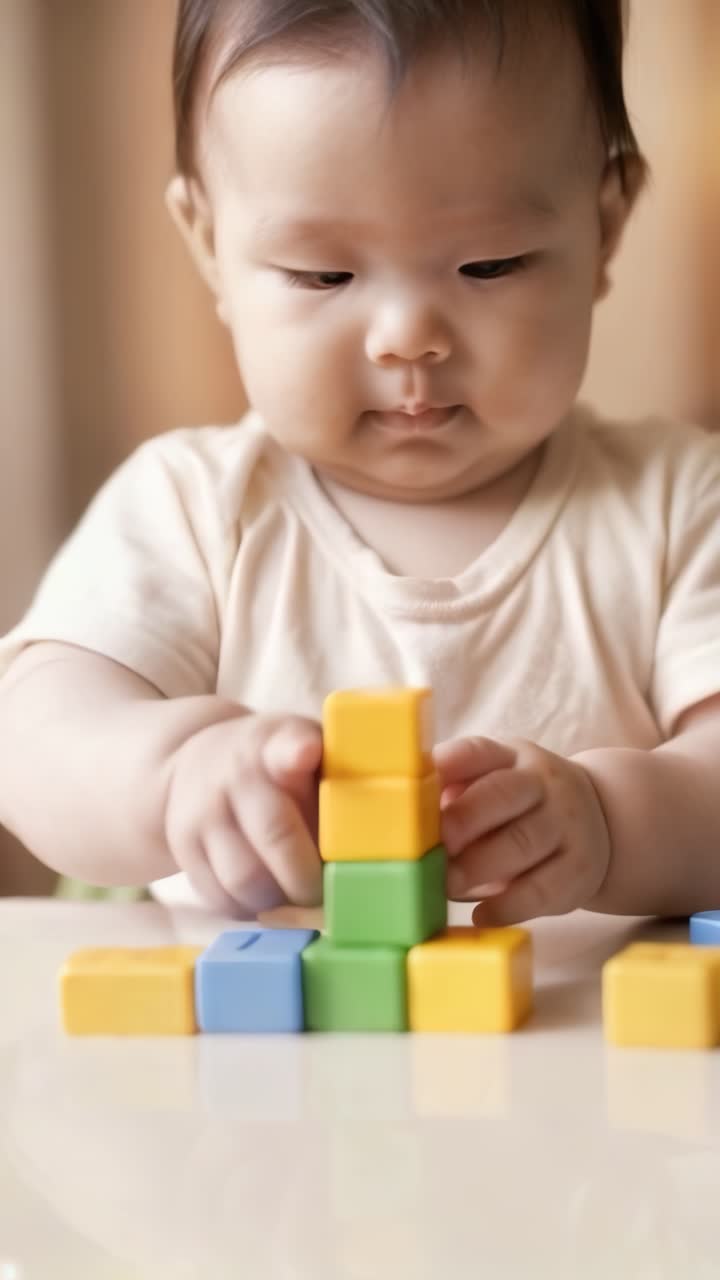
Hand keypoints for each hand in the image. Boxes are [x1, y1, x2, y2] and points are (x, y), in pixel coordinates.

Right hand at [163, 711, 322, 916]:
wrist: (195, 762)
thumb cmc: (275, 763)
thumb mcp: (306, 747)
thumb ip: (338, 776)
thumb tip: (382, 826)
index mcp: (275, 743)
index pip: (285, 743)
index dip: (297, 750)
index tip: (307, 752)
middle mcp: (235, 775)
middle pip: (275, 835)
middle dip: (310, 878)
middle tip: (331, 895)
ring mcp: (203, 812)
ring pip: (246, 880)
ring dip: (281, 903)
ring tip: (300, 899)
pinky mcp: (183, 848)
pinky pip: (222, 898)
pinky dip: (252, 911)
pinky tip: (268, 900)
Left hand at [434, 736, 611, 924]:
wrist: (602, 820)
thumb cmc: (522, 804)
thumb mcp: (495, 780)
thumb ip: (455, 790)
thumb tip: (403, 815)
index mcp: (511, 757)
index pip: (477, 752)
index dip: (446, 766)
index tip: (418, 786)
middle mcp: (543, 783)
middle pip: (503, 794)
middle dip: (463, 819)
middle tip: (432, 846)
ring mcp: (566, 824)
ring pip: (523, 841)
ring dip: (479, 866)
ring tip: (448, 885)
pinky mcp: (579, 868)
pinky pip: (543, 889)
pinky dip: (508, 906)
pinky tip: (482, 915)